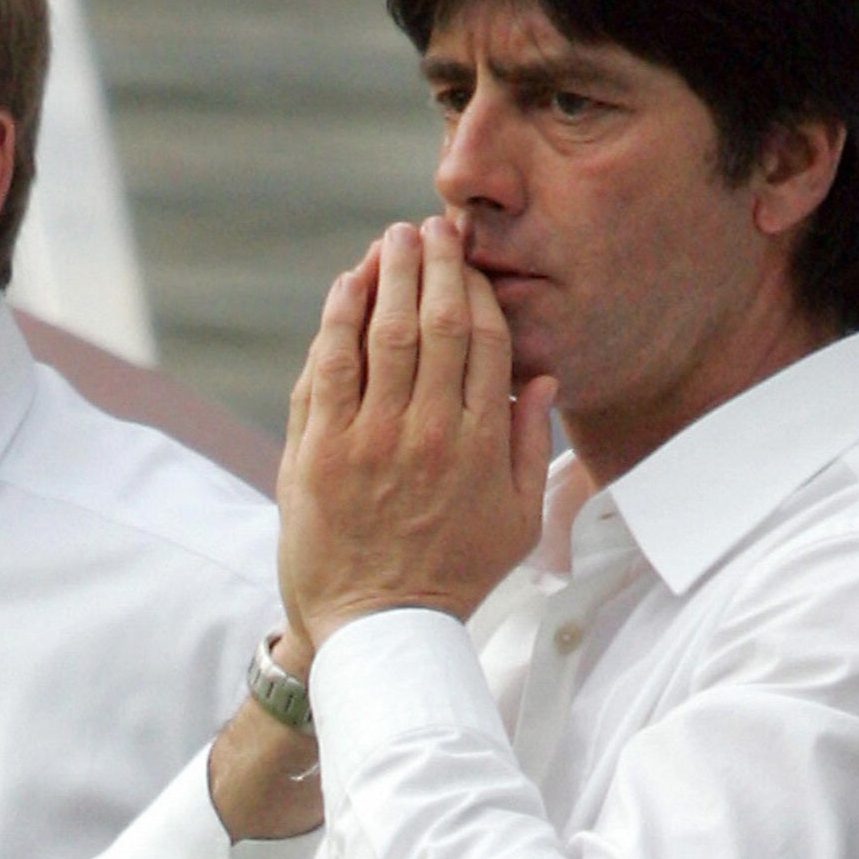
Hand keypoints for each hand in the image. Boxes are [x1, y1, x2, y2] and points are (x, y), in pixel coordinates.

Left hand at [276, 216, 554, 667]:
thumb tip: (541, 376)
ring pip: (381, 334)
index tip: (469, 263)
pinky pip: (328, 366)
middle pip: (435, 323)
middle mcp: (427, 433)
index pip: (485, 341)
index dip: (477, 290)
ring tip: (390, 240)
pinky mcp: (317, 450)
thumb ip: (531, 444)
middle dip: (434, 265)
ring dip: (386, 277)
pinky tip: (347, 286)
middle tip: (430, 229)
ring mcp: (367, 439)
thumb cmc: (451, 574)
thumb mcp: (518, 520)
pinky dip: (337, 319)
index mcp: (480, 445)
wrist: (377, 630)